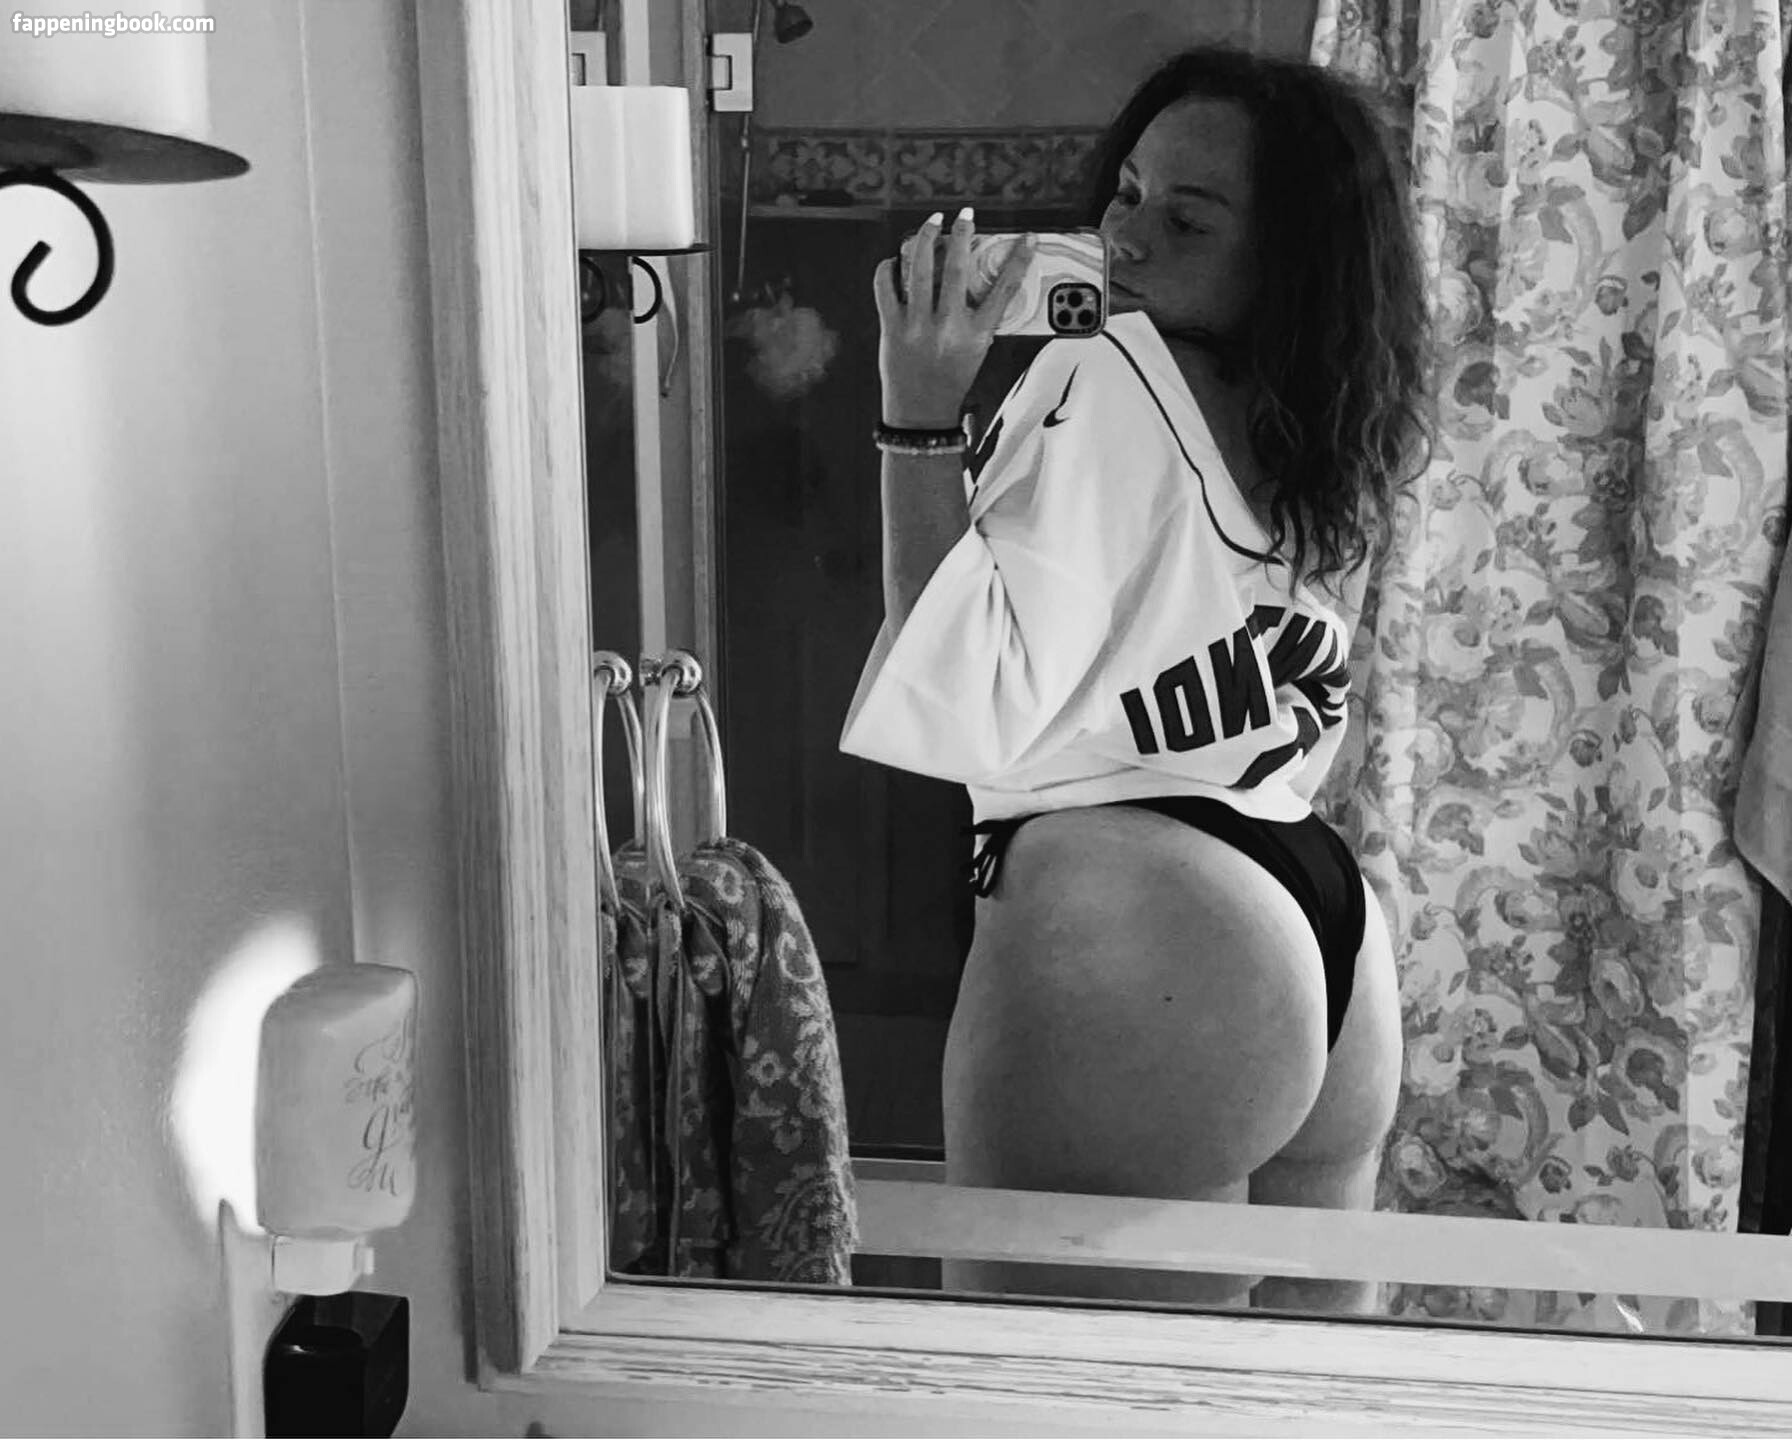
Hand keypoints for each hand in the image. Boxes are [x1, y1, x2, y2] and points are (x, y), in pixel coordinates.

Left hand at [873, 209, 1034, 428]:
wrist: (921, 413)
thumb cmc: (950, 381)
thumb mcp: (976, 351)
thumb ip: (979, 318)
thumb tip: (980, 278)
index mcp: (976, 335)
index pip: (1005, 289)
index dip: (1019, 260)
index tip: (1028, 238)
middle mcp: (948, 327)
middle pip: (957, 268)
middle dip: (962, 234)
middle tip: (965, 215)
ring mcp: (917, 326)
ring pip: (920, 269)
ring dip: (926, 238)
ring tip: (932, 222)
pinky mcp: (892, 328)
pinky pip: (886, 287)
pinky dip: (889, 267)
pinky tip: (897, 259)